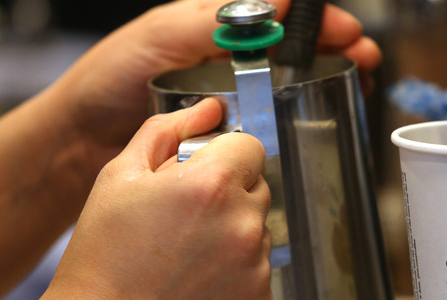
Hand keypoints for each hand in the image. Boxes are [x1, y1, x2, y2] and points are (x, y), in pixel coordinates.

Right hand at [0, 98, 272, 299]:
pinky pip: (259, 270)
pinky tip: (198, 282)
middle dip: (228, 193)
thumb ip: (168, 132)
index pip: (250, 146)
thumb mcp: (119, 176)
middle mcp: (245, 224)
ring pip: (260, 230)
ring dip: (234, 232)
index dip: (225, 155)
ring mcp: (258, 267)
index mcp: (213, 184)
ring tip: (187, 255)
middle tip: (185, 217)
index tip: (203, 171)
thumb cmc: (103, 257)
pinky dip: (237, 272)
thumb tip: (208, 109)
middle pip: (258, 187)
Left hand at [49, 0, 380, 184]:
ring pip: (288, 83)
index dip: (317, 22)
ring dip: (325, 82)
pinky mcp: (223, 131)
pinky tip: (315, 124)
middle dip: (335, 50)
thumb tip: (271, 2)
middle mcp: (225, 57)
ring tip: (356, 89)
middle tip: (365, 62)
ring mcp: (227, 95)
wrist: (81, 139)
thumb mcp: (161, 36)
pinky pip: (268, 120)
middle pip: (293, 47)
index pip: (278, 14)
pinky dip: (297, 118)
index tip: (347, 35)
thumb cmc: (109, 80)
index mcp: (212, 25)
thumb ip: (212, 20)